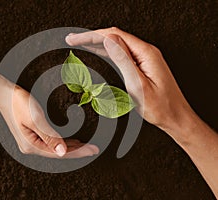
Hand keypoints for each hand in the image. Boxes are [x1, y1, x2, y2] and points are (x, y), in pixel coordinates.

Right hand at [0, 75, 98, 157]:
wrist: (4, 93)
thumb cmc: (18, 103)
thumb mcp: (36, 120)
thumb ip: (50, 137)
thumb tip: (63, 153)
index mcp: (31, 145)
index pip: (59, 153)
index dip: (78, 152)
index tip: (92, 150)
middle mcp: (31, 146)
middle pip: (58, 152)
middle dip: (77, 150)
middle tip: (94, 149)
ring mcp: (31, 141)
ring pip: (55, 147)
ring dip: (71, 147)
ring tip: (86, 146)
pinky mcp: (32, 135)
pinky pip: (50, 142)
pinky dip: (63, 141)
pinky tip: (71, 141)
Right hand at [65, 27, 194, 132]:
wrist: (176, 117)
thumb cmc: (160, 106)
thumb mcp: (138, 84)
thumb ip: (123, 60)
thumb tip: (108, 40)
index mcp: (146, 53)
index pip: (114, 35)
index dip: (91, 35)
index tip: (75, 39)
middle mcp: (146, 52)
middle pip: (114, 37)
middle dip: (91, 37)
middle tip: (72, 40)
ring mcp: (145, 58)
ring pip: (117, 44)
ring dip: (97, 43)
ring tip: (79, 43)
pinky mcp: (143, 65)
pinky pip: (122, 54)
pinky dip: (107, 51)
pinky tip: (97, 52)